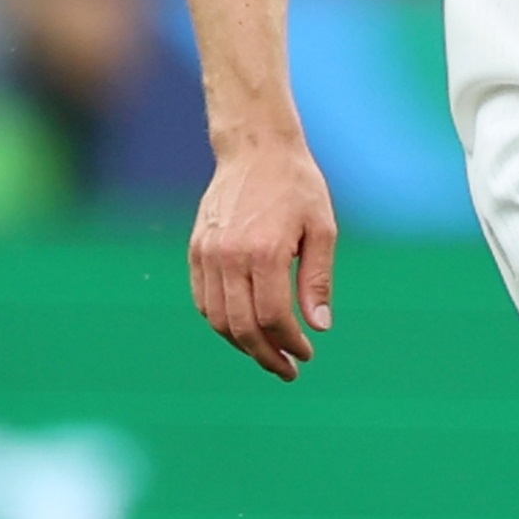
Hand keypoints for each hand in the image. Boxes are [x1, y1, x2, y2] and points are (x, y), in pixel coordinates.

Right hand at [190, 136, 338, 380]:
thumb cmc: (297, 186)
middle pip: (243, 327)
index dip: (291, 343)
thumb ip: (318, 280)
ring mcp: (208, 254)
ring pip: (218, 320)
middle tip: (288, 370)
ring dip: (243, 345)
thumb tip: (319, 327)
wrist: (255, 148)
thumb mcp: (322, 229)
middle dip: (267, 356)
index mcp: (265, 251)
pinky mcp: (196, 251)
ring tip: (268, 355)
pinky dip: (222, 323)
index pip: (274, 317)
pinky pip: (203, 301)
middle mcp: (230, 256)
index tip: (307, 353)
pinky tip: (244, 330)